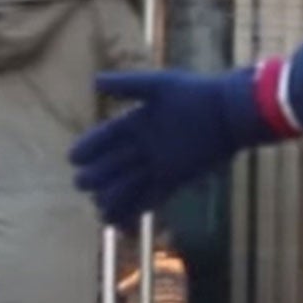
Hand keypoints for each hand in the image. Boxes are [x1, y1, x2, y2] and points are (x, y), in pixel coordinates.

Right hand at [70, 68, 285, 231]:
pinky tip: (120, 222)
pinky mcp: (173, 180)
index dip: (88, 147)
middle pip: (111, 165)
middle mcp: (142, 145)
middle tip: (84, 183)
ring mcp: (157, 164)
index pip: (104, 137)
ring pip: (126, 186)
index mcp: (135, 122)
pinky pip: (148, 198)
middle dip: (95, 176)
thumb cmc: (196, 94)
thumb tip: (93, 81)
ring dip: (112, 198)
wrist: (230, 113)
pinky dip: (134, 210)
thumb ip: (127, 84)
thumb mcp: (160, 86)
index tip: (73, 157)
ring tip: (100, 209)